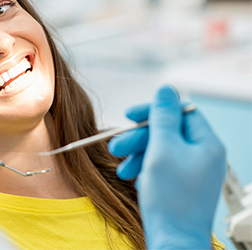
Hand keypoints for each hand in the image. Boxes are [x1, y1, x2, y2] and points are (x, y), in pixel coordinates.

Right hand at [109, 85, 225, 248]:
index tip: (129, 116)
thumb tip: (166, 89)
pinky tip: (132, 179)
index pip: (181, 112)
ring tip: (121, 169)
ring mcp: (192, 171)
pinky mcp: (180, 185)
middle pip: (167, 132)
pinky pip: (160, 166)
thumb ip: (163, 116)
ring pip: (160, 150)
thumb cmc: (170, 199)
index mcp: (207, 144)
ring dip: (136, 155)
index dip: (154, 111)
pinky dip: (143, 169)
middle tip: (116, 147)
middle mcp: (203, 156)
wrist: (172, 241)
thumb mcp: (162, 149)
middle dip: (138, 138)